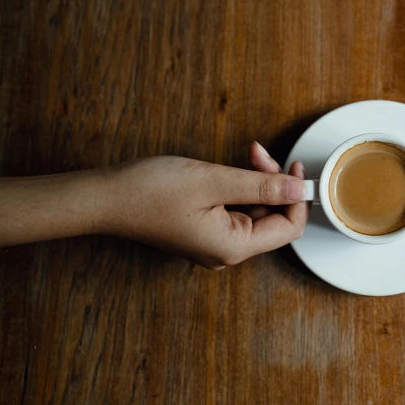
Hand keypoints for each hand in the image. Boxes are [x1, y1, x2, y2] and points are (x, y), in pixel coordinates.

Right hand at [101, 143, 308, 269]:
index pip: (288, 229)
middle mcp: (226, 251)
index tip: (297, 168)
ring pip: (254, 211)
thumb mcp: (213, 181)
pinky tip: (230, 169)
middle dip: (273, 182)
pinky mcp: (203, 231)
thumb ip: (261, 186)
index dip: (297, 198)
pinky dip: (239, 188)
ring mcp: (214, 243)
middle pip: (272, 218)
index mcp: (233, 247)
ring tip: (246, 154)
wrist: (105, 198)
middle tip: (257, 152)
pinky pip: (235, 211)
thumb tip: (299, 188)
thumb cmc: (150, 191)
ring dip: (256, 181)